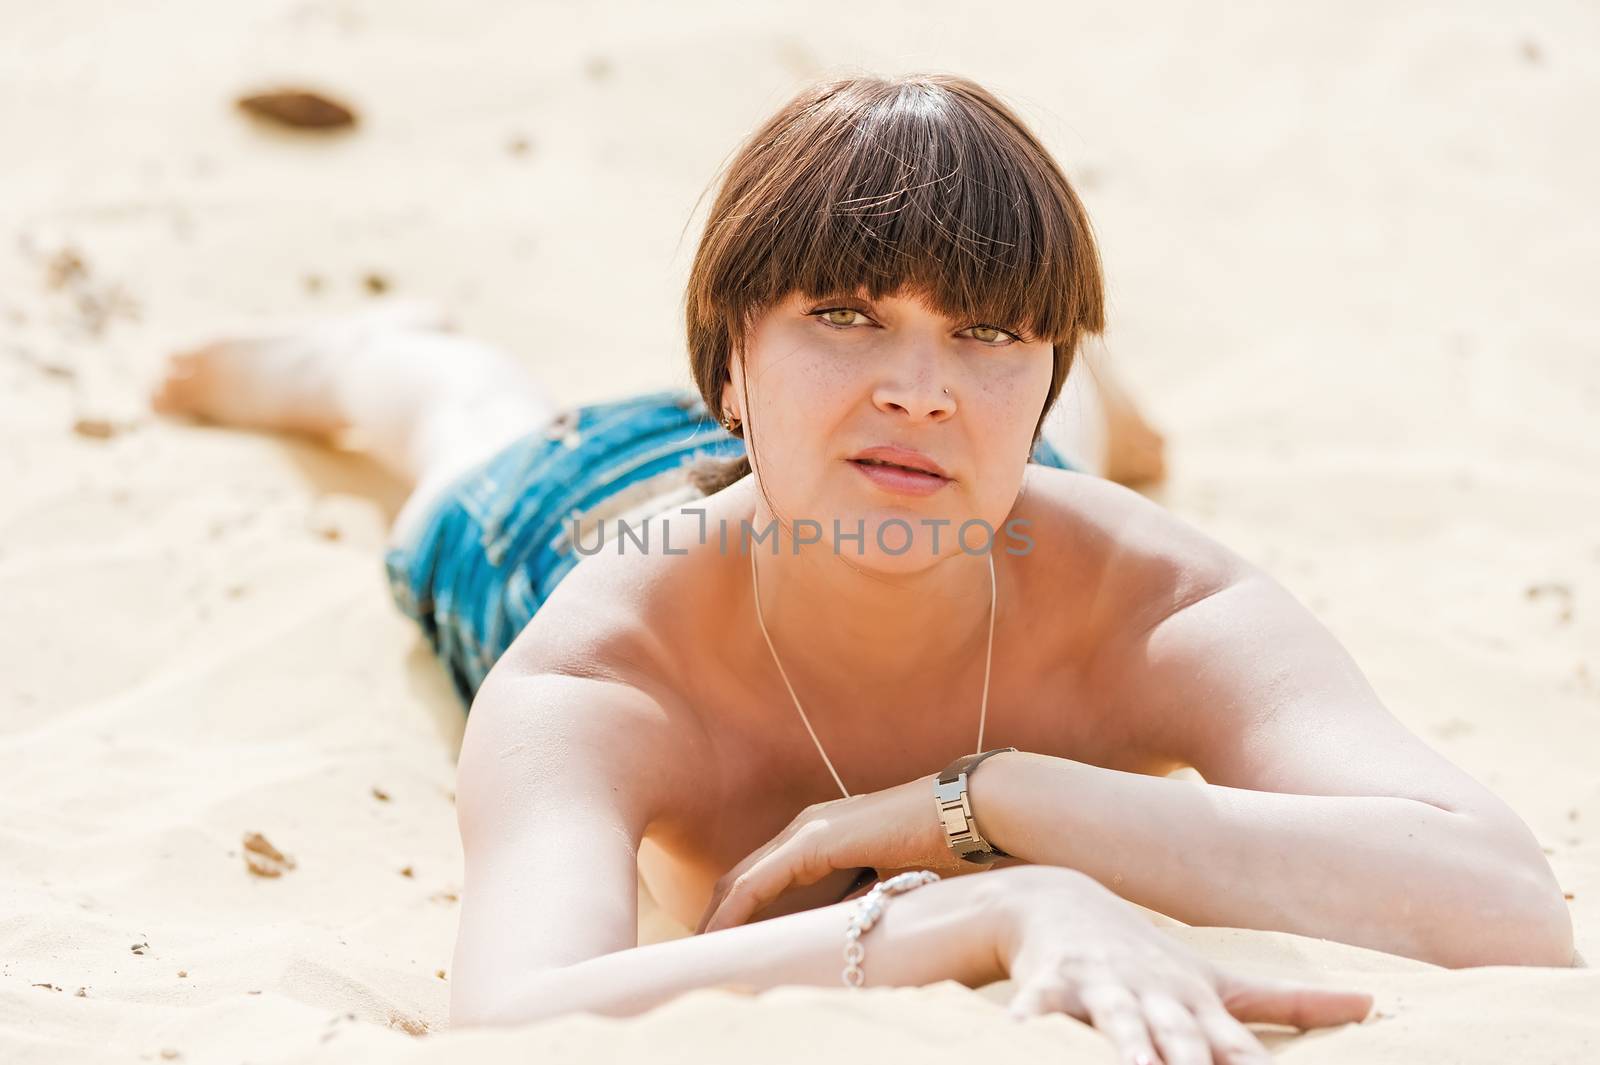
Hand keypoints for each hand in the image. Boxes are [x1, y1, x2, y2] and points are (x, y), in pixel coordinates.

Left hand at [696, 773, 972, 934]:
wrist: (968, 813)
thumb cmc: (941, 849)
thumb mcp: (886, 887)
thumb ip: (856, 904)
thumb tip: (835, 937)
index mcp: (822, 838)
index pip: (762, 881)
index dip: (736, 914)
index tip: (720, 950)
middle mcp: (806, 830)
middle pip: (742, 880)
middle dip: (716, 920)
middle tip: (698, 959)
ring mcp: (807, 831)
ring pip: (741, 882)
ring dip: (717, 921)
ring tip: (699, 956)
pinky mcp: (814, 841)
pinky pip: (757, 884)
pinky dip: (733, 913)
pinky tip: (719, 939)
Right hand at [996, 867, 1373, 1064]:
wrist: (1062, 901)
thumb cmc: (1150, 956)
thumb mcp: (1219, 979)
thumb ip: (1294, 1000)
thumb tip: (1373, 1004)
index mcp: (1197, 1002)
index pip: (1238, 1052)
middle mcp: (1156, 994)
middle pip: (1180, 1040)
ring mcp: (1103, 986)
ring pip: (1116, 1023)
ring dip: (1126, 1048)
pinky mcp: (1050, 981)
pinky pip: (1039, 1006)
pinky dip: (1030, 1021)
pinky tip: (1020, 1038)